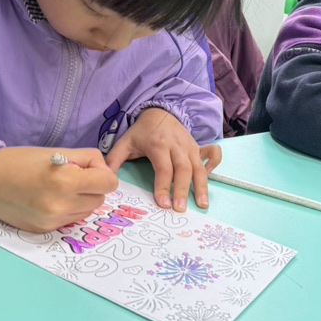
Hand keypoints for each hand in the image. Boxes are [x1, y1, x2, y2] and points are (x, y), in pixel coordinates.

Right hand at [0, 147, 118, 232]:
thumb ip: (89, 160)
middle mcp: (62, 205)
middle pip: (100, 199)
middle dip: (92, 188)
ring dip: (81, 201)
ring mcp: (53, 221)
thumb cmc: (22, 161)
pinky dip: (67, 210)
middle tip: (72, 178)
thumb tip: (107, 173)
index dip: (102, 174)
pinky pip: (70, 220)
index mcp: (66, 181)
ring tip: (59, 189)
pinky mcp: (44, 230)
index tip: (89, 170)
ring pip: (87, 212)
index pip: (109, 183)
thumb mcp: (59, 151)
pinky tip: (49, 201)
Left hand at [106, 107, 221, 211]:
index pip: (164, 168)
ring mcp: (190, 146)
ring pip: (199, 166)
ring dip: (202, 186)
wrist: (159, 111)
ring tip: (202, 204)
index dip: (164, 186)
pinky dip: (214, 165)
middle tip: (180, 209)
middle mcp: (177, 146)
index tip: (163, 204)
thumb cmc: (142, 131)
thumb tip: (106, 178)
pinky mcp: (198, 146)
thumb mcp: (125, 142)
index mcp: (158, 145)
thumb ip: (114, 159)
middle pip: (183, 169)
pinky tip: (208, 179)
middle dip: (183, 190)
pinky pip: (212, 154)